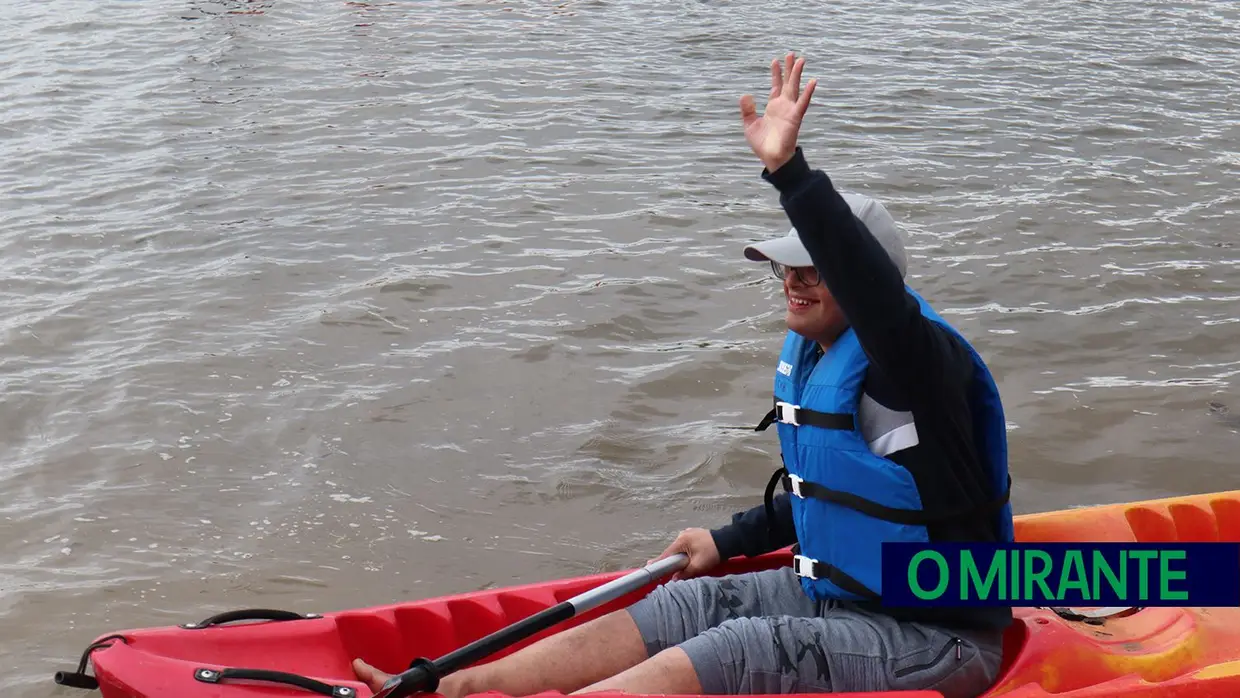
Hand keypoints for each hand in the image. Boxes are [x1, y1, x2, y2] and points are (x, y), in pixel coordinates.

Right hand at [648, 528, 721, 580]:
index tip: (649, 566)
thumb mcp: (698, 566)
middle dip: (672, 561)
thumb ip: (685, 573)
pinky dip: (686, 552)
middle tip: (670, 571)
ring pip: (679, 549)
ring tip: (685, 565)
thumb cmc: (713, 553)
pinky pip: (685, 546)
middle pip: (672, 551)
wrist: (729, 541)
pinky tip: (690, 558)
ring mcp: (688, 533)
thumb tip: (674, 579)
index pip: (666, 554)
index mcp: (681, 541)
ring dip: (680, 557)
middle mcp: (682, 535)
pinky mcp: (694, 534)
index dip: (658, 562)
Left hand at [739, 52, 816, 171]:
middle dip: (789, 69)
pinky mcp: (795, 118)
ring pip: (795, 88)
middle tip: (792, 54)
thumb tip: (745, 94)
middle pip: (787, 83)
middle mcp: (783, 106)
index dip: (776, 74)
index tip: (775, 60)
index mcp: (773, 107)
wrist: (771, 158)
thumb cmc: (762, 144)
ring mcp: (790, 111)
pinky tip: (812, 81)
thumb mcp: (750, 125)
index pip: (776, 86)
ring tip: (801, 60)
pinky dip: (807, 93)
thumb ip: (747, 110)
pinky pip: (803, 103)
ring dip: (797, 75)